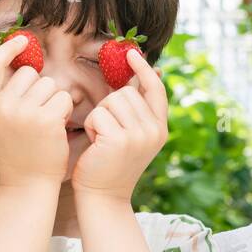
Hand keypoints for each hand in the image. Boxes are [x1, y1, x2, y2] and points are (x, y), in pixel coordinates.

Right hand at [0, 34, 74, 188]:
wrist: (26, 186)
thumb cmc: (17, 156)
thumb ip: (2, 99)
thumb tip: (17, 67)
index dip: (7, 50)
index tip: (22, 40)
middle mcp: (1, 105)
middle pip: (29, 74)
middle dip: (39, 89)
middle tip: (39, 115)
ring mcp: (23, 112)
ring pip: (49, 85)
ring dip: (53, 100)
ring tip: (47, 125)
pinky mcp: (46, 119)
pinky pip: (63, 98)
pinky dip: (65, 110)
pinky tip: (58, 128)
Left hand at [72, 50, 167, 202]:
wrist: (104, 197)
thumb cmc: (111, 164)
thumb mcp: (132, 136)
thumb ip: (138, 110)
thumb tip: (138, 76)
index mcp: (160, 129)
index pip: (156, 90)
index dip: (143, 70)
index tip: (132, 53)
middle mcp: (154, 131)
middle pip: (127, 92)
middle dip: (110, 107)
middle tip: (108, 133)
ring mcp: (139, 136)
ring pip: (112, 101)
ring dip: (99, 116)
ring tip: (102, 139)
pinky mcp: (119, 140)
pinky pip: (98, 115)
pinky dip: (91, 127)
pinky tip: (95, 145)